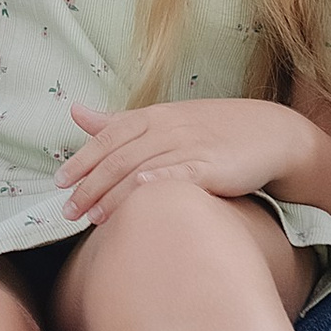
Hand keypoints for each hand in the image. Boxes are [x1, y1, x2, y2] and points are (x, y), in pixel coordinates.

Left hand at [57, 94, 314, 218]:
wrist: (271, 134)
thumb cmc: (213, 130)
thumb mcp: (164, 119)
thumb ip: (117, 121)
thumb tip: (75, 112)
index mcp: (153, 115)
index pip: (108, 137)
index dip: (82, 160)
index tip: (59, 183)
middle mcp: (167, 128)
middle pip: (119, 157)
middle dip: (90, 185)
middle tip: (68, 211)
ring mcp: (189, 146)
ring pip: (142, 169)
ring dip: (114, 194)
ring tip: (93, 218)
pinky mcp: (211, 166)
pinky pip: (179, 174)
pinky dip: (157, 182)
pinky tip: (139, 196)